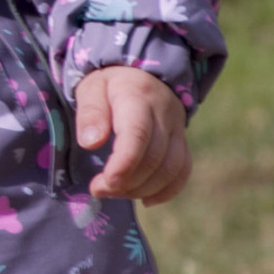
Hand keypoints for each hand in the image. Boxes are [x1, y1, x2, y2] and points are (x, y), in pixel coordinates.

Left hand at [78, 65, 190, 205]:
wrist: (142, 74)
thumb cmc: (109, 85)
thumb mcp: (91, 88)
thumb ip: (90, 113)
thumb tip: (90, 142)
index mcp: (137, 96)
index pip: (138, 134)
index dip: (124, 164)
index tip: (104, 183)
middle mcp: (164, 113)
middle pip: (154, 157)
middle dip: (126, 182)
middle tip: (98, 189)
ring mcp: (178, 129)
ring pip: (171, 168)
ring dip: (142, 189)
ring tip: (114, 192)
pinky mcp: (182, 142)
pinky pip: (183, 171)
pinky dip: (166, 191)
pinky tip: (145, 199)